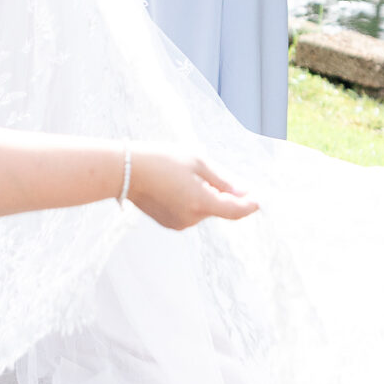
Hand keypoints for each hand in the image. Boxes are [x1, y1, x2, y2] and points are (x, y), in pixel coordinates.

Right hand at [127, 149, 259, 230]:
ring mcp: (179, 223)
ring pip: (205, 210)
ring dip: (205, 196)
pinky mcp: (169, 223)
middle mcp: (192, 218)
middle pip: (220, 208)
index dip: (250, 204)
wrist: (125, 170)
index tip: (259, 197)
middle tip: (210, 171)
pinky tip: (175, 184)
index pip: (236, 211)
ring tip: (184, 174)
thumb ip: (223, 181)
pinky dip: (191, 200)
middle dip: (223, 193)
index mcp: (201, 202)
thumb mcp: (197, 162)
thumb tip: (244, 192)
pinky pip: (190, 213)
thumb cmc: (162, 160)